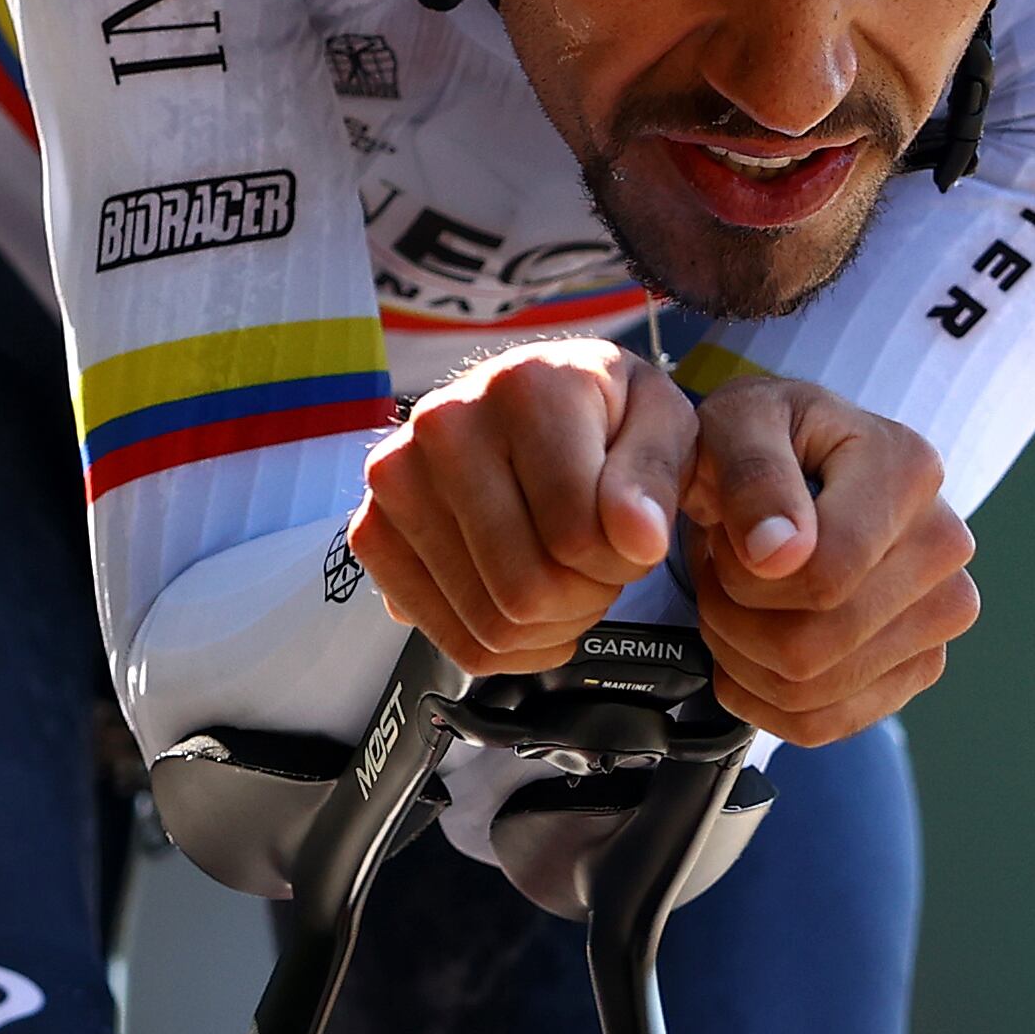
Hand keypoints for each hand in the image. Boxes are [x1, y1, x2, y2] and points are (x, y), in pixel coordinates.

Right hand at [349, 340, 695, 675]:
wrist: (537, 403)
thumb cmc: (605, 416)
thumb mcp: (662, 420)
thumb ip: (654, 475)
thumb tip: (637, 538)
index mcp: (522, 387)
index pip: (579, 536)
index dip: (625, 559)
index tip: (631, 532)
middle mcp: (444, 425)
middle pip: (529, 590)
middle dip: (586, 597)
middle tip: (597, 560)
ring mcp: (396, 482)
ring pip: (492, 625)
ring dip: (549, 623)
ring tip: (561, 570)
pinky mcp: (372, 533)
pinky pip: (452, 642)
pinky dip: (505, 646)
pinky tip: (523, 602)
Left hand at [680, 375, 978, 743]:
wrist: (797, 464)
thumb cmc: (767, 440)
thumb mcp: (738, 421)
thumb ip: (751, 472)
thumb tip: (778, 554)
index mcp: (910, 472)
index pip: (824, 577)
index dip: (745, 575)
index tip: (727, 537)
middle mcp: (944, 547)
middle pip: (813, 646)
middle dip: (734, 618)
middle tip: (721, 571)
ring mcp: (941, 614)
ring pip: (811, 692)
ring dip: (741, 656)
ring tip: (739, 599)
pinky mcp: (920, 667)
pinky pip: (822, 724)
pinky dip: (762, 698)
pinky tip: (753, 644)